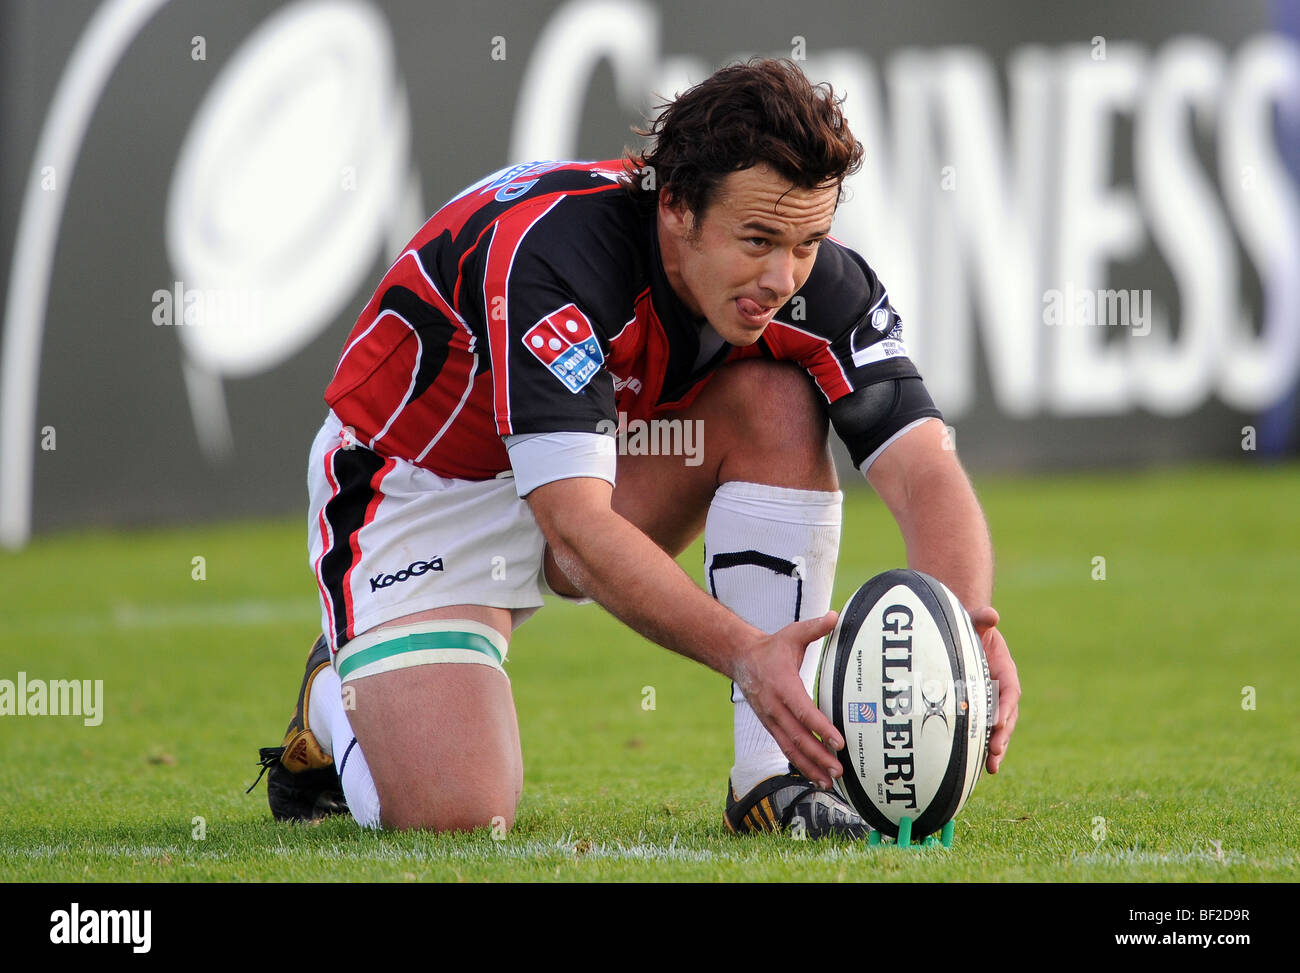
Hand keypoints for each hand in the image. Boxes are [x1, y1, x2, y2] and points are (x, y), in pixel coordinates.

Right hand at [730, 611, 844, 788]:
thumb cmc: (773, 647)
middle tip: (839, 769)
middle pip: (798, 736)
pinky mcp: (771, 727)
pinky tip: (817, 777)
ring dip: (810, 766)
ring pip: (791, 748)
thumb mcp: (793, 634)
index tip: (838, 741)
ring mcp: (771, 720)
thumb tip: (835, 616)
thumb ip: (814, 627)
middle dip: (819, 755)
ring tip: (830, 781)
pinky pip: (787, 749)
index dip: (821, 727)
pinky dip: (801, 764)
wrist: (740, 659)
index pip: (803, 711)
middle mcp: (775, 707)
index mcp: (783, 685)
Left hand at [969, 606, 1018, 773]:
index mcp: (1005, 673)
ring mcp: (991, 706)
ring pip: (997, 731)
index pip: (1009, 692)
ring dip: (995, 750)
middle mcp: (1002, 694)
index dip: (1005, 707)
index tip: (998, 720)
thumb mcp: (976, 623)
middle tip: (995, 751)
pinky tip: (978, 769)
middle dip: (1002, 736)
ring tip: (991, 768)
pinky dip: (981, 750)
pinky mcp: (979, 715)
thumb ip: (982, 620)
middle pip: (1006, 718)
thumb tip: (991, 615)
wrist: (963, 640)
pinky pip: (982, 734)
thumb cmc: (970, 630)